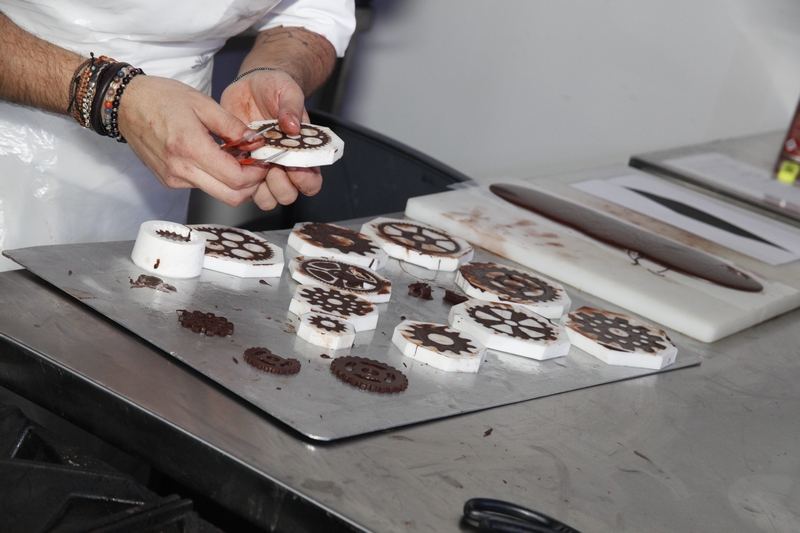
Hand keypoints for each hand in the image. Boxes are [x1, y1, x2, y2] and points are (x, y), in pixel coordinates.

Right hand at [117, 75, 269, 206]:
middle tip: (257, 166)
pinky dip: (217, 179)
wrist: (124, 104)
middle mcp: (180, 170)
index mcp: (189, 148)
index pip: (236, 179)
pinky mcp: (169, 181)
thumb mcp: (202, 102)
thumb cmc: (160, 98)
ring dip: (235, 183)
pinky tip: (218, 159)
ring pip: (218, 194)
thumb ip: (232, 125)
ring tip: (238, 159)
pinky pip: (202, 187)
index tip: (264, 161)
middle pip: (231, 197)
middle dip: (251, 185)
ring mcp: (174, 179)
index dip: (257, 174)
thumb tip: (255, 141)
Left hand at [220, 69, 321, 209]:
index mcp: (302, 153)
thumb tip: (293, 126)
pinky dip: (238, 177)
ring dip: (259, 188)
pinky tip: (236, 157)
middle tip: (271, 164)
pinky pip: (241, 185)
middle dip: (280, 185)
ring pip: (265, 198)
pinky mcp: (242, 164)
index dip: (304, 179)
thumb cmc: (276, 88)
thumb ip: (292, 107)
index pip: (312, 182)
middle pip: (287, 196)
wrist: (252, 84)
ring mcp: (262, 168)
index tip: (293, 163)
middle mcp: (284, 166)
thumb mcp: (288, 90)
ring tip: (252, 162)